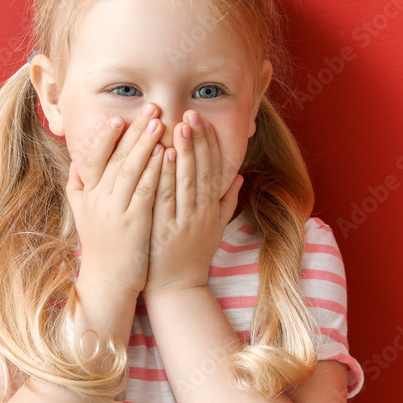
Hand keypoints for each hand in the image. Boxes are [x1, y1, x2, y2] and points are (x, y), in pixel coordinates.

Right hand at [65, 104, 165, 296]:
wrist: (108, 281)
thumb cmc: (101, 245)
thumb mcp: (82, 213)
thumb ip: (78, 186)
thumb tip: (76, 161)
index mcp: (87, 194)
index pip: (94, 156)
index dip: (106, 136)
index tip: (119, 116)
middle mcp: (98, 199)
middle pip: (116, 157)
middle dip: (134, 130)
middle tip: (151, 107)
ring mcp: (114, 211)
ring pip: (131, 169)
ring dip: (146, 143)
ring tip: (160, 122)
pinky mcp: (133, 223)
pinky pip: (145, 191)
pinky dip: (154, 170)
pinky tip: (166, 154)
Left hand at [143, 110, 242, 295]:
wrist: (176, 288)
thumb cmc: (193, 256)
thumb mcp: (216, 228)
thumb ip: (227, 201)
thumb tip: (240, 176)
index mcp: (212, 210)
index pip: (214, 170)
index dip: (210, 145)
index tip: (204, 122)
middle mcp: (200, 213)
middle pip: (200, 170)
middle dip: (196, 140)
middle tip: (190, 114)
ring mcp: (183, 221)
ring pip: (185, 181)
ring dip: (183, 151)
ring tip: (178, 126)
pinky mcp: (164, 229)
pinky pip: (166, 198)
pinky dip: (165, 175)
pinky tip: (163, 155)